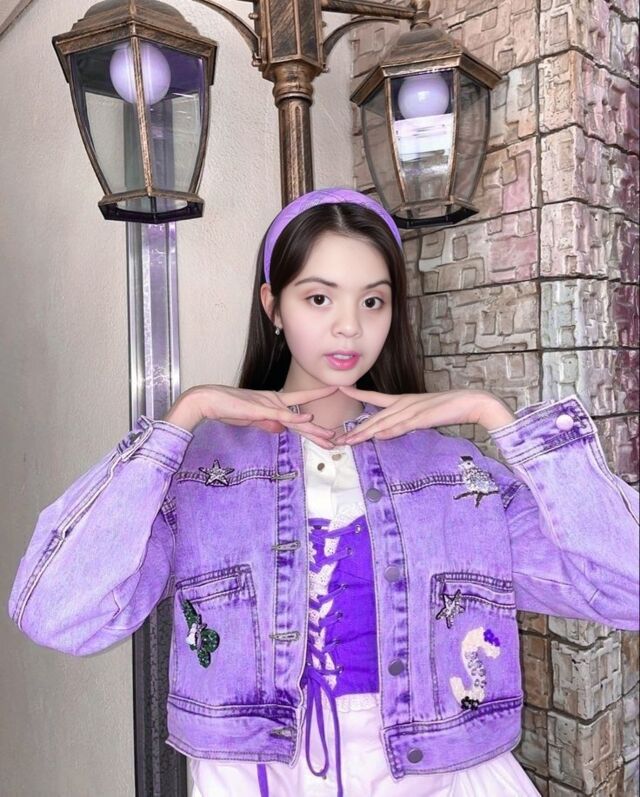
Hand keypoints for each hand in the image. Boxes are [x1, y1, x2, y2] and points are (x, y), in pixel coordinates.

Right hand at [165, 385, 339, 448]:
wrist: (209, 400)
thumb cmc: (227, 409)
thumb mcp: (251, 419)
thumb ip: (266, 423)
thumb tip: (281, 430)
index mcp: (272, 402)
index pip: (299, 405)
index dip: (316, 405)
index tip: (332, 406)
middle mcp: (274, 401)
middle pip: (302, 417)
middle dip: (320, 429)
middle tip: (339, 438)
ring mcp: (269, 404)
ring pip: (297, 418)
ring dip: (314, 429)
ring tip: (331, 436)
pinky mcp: (260, 409)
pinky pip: (281, 414)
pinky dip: (294, 417)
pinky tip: (307, 419)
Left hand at [332, 386, 515, 444]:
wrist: (470, 402)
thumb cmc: (449, 408)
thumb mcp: (422, 415)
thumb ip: (404, 422)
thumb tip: (387, 432)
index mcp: (404, 400)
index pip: (375, 397)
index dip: (357, 393)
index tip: (339, 388)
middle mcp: (404, 403)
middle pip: (374, 418)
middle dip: (355, 429)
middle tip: (337, 438)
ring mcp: (412, 410)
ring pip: (383, 423)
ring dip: (365, 434)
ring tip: (349, 441)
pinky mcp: (422, 418)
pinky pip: (402, 426)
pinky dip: (389, 431)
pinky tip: (378, 436)